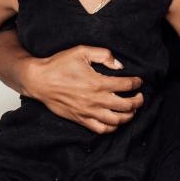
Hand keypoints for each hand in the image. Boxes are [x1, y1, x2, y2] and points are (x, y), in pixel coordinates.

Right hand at [26, 45, 144, 133]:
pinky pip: (102, 129)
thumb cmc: (59, 64)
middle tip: (140, 97)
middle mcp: (96, 100)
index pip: (126, 86)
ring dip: (129, 116)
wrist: (39, 81)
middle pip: (126, 106)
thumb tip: (119, 65)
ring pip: (117, 121)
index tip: (138, 81)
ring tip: (131, 110)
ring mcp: (89, 112)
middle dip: (138, 101)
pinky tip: (115, 120)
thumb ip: (104, 55)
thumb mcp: (81, 51)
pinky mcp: (81, 119)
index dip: (136, 83)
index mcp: (98, 82)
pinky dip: (112, 127)